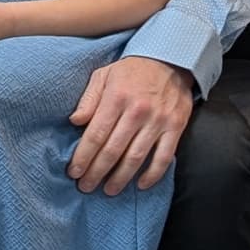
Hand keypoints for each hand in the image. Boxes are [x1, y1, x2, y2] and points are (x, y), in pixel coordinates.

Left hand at [68, 56, 192, 194]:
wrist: (170, 59)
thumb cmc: (130, 71)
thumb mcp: (103, 76)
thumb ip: (88, 99)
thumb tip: (74, 121)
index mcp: (115, 99)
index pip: (95, 135)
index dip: (83, 157)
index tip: (74, 172)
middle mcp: (136, 112)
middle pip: (113, 150)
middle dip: (97, 172)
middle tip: (85, 187)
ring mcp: (158, 121)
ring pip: (136, 157)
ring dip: (121, 178)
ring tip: (108, 190)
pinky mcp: (176, 127)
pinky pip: (164, 157)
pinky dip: (153, 174)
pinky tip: (140, 184)